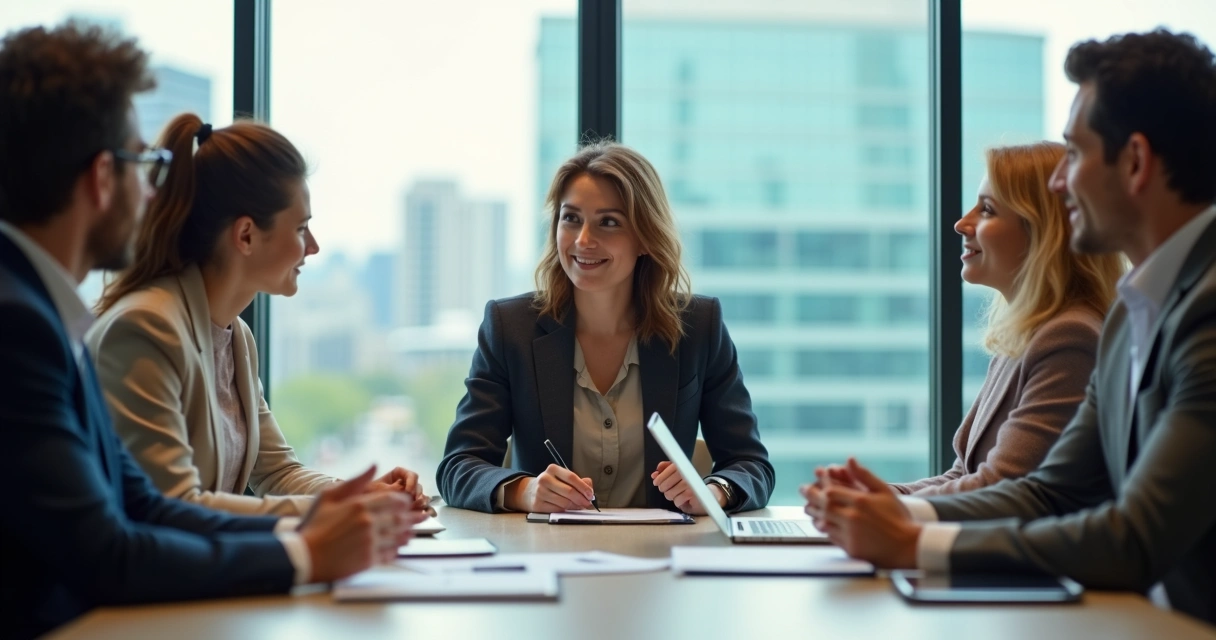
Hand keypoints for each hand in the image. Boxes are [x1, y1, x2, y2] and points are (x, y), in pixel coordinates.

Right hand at [298, 466, 428, 582]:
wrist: (303, 556)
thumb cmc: (314, 525)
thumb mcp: (328, 496)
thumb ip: (355, 481)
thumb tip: (374, 465)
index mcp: (359, 505)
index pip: (392, 500)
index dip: (403, 501)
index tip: (407, 502)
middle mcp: (368, 523)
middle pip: (399, 518)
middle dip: (413, 517)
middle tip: (423, 516)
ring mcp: (370, 542)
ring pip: (397, 536)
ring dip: (407, 533)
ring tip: (413, 531)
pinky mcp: (368, 559)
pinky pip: (389, 553)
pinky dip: (396, 549)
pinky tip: (398, 548)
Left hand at [369, 467, 431, 512]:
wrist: (357, 511)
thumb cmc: (364, 495)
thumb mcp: (377, 489)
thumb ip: (393, 489)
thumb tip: (407, 492)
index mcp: (397, 475)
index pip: (410, 474)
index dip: (412, 481)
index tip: (408, 491)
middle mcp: (404, 485)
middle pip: (417, 487)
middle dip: (418, 494)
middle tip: (416, 501)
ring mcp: (407, 498)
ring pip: (421, 497)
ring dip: (422, 503)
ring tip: (419, 509)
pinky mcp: (409, 510)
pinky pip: (421, 509)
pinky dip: (425, 512)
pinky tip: (427, 515)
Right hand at [505, 464, 594, 511]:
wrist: (530, 492)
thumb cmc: (552, 484)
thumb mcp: (563, 478)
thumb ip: (579, 481)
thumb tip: (589, 488)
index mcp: (552, 469)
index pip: (571, 477)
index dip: (583, 487)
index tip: (590, 494)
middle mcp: (544, 479)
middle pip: (569, 491)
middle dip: (581, 499)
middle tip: (588, 503)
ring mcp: (539, 492)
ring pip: (564, 502)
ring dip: (575, 506)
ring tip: (580, 506)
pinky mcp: (537, 505)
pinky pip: (557, 510)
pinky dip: (566, 511)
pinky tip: (569, 509)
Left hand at [651, 461, 722, 514]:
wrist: (709, 494)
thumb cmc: (690, 485)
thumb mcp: (678, 476)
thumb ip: (665, 472)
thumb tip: (654, 474)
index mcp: (682, 467)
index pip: (667, 470)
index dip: (660, 477)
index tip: (656, 482)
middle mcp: (686, 473)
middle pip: (665, 484)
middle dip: (664, 489)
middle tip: (668, 490)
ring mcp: (689, 483)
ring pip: (670, 493)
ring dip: (671, 496)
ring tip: (677, 495)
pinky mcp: (692, 494)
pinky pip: (677, 500)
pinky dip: (678, 502)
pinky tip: (683, 500)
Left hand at [819, 458, 919, 568]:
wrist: (908, 546)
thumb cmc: (898, 518)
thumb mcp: (884, 491)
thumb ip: (864, 475)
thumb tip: (849, 459)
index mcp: (861, 501)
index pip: (831, 489)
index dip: (821, 482)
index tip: (816, 476)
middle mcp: (853, 517)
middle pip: (823, 505)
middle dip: (810, 495)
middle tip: (803, 489)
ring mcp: (850, 534)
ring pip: (823, 521)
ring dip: (814, 512)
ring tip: (808, 506)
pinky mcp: (850, 548)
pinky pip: (830, 536)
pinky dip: (823, 527)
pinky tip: (820, 522)